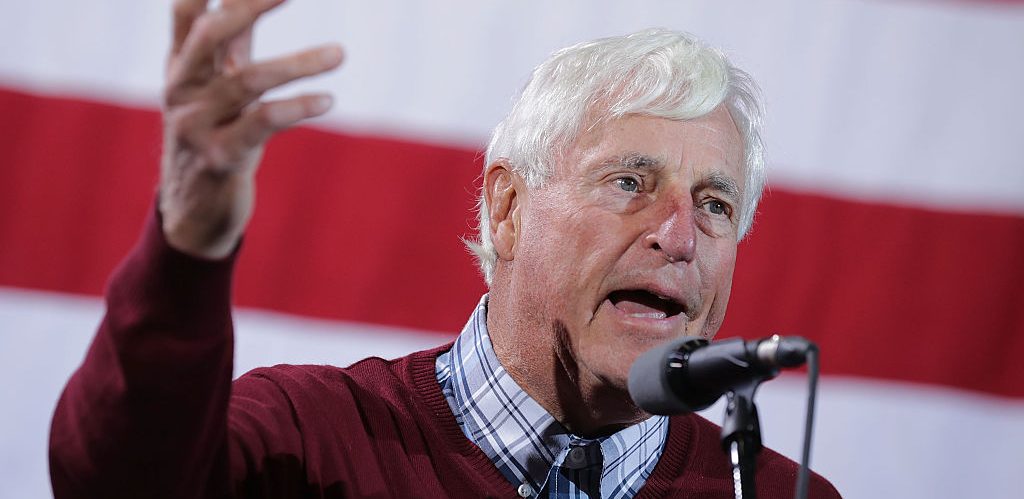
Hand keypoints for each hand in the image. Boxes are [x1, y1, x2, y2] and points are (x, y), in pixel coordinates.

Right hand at [159, 0, 342, 257]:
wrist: (194, 209)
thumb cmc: (214, 134)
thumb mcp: (218, 86)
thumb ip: (233, 43)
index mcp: (181, 66)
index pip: (187, 10)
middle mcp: (182, 89)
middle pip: (210, 34)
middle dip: (250, 5)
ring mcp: (196, 124)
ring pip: (248, 81)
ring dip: (300, 63)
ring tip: (340, 53)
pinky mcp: (220, 157)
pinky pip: (261, 124)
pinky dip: (297, 107)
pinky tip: (327, 100)